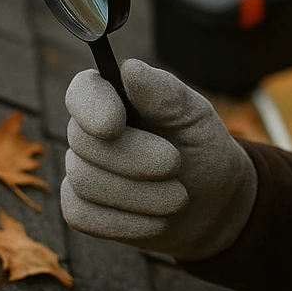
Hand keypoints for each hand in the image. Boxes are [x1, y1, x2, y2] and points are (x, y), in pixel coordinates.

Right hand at [61, 59, 257, 259]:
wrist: (212, 204)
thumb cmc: (202, 149)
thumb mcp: (195, 117)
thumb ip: (164, 93)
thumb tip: (129, 68)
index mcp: (113, 97)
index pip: (82, 92)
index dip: (91, 108)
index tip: (115, 126)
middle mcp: (89, 132)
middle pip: (84, 144)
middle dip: (136, 160)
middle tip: (176, 166)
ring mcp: (80, 171)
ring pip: (86, 183)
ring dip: (141, 195)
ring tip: (178, 197)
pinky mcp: (80, 209)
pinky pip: (83, 216)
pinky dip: (128, 222)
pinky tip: (157, 219)